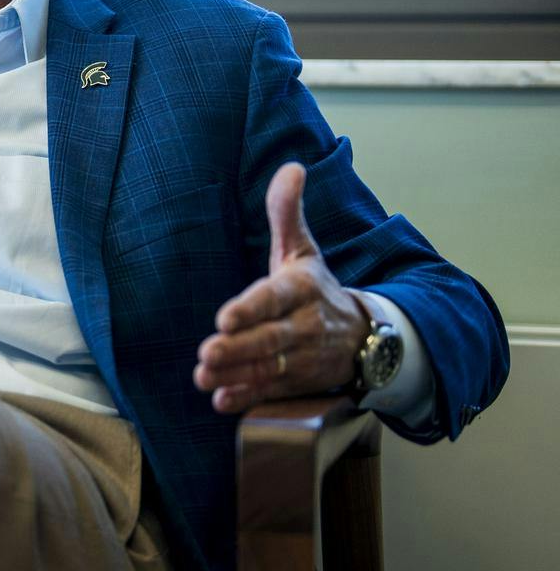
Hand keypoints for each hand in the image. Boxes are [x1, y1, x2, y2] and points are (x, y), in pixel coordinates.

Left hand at [193, 162, 371, 413]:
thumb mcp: (303, 250)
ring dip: (237, 375)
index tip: (225, 317)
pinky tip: (223, 403)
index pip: (275, 298)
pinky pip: (275, 392)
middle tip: (207, 352)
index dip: (251, 308)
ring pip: (270, 368)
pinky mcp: (300, 382)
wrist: (366, 336)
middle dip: (239, 347)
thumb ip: (287, 214)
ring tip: (205, 377)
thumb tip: (291, 167)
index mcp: (303, 288)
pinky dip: (249, 399)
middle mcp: (306, 325)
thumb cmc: (318, 288)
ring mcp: (304, 358)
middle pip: (270, 339)